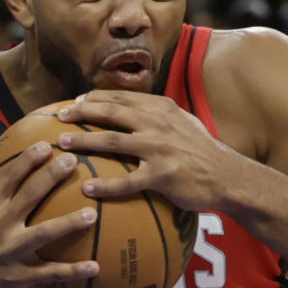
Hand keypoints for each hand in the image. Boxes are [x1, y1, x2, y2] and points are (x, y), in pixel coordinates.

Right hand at [0, 146, 98, 287]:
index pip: (7, 178)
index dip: (27, 160)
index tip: (47, 145)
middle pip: (29, 197)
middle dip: (51, 177)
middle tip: (73, 161)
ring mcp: (10, 252)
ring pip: (44, 233)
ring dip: (69, 223)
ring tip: (92, 212)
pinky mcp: (20, 276)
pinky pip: (50, 273)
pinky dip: (72, 271)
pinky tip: (95, 267)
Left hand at [57, 91, 231, 209]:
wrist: (229, 176)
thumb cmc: (202, 152)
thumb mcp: (182, 122)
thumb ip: (157, 114)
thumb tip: (130, 109)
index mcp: (161, 109)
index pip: (120, 98)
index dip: (93, 98)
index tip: (73, 103)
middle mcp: (158, 124)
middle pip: (111, 112)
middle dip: (81, 112)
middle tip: (58, 118)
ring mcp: (160, 149)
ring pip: (113, 141)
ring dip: (84, 142)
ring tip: (63, 146)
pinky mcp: (163, 175)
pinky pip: (128, 181)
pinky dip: (106, 185)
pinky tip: (87, 189)